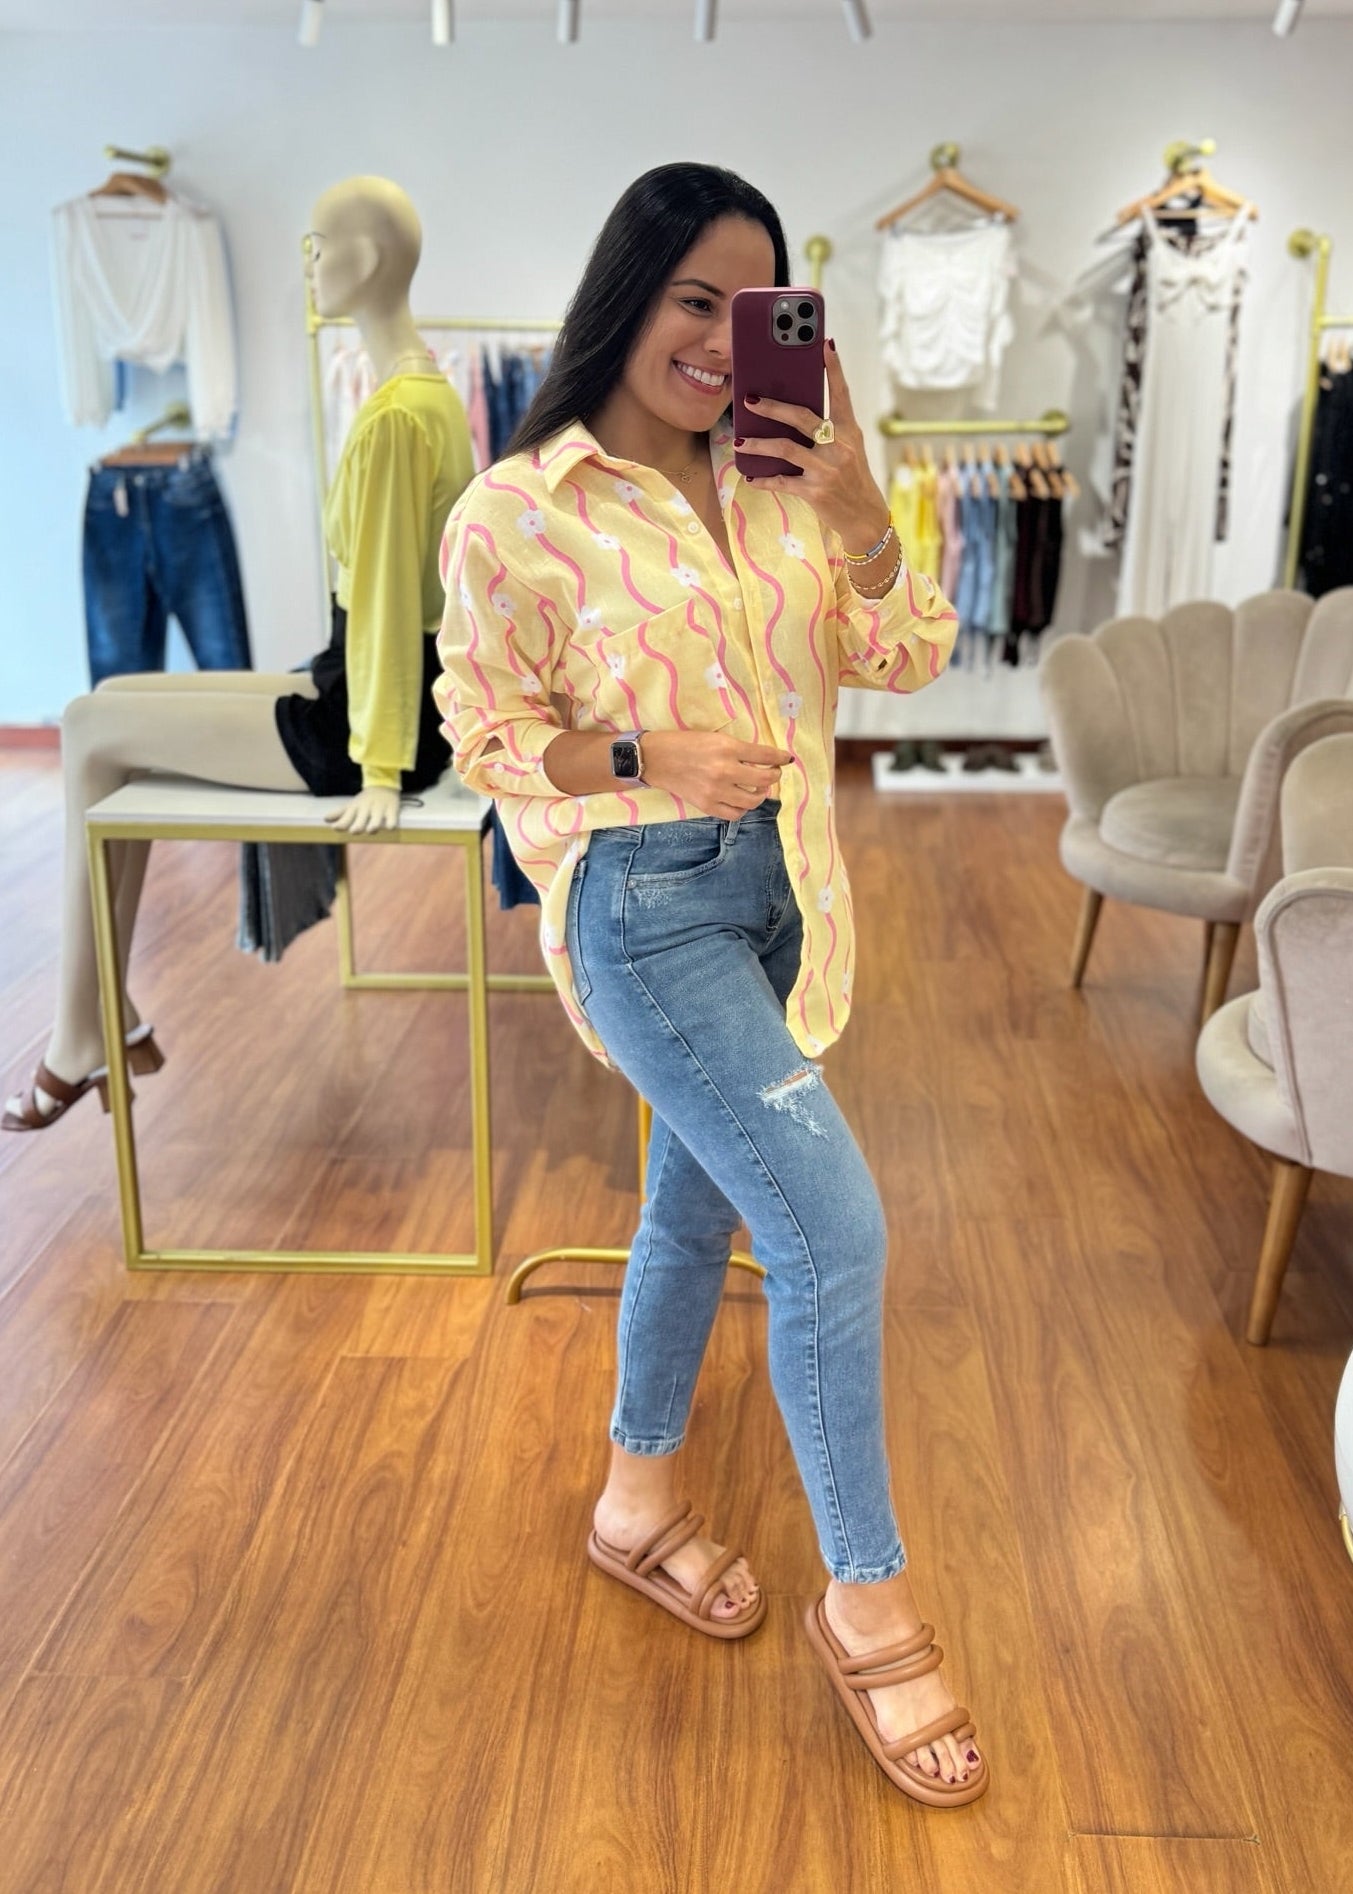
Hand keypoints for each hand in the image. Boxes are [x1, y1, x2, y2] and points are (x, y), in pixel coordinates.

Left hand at [324, 785, 401, 832]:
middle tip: (354, 831)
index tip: (335, 828)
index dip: (341, 823)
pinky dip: (391, 823)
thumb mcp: (352, 805)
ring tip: (371, 830)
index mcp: (356, 809)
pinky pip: (392, 818)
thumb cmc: (365, 800)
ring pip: (376, 819)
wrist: (383, 785)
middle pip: (361, 820)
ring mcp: (379, 810)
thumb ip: (339, 814)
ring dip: (374, 825)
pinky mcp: (392, 810)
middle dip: (357, 826)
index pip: (346, 817)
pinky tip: (390, 827)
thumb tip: (325, 819)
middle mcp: (366, 810)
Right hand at [643, 731, 794, 819]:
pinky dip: (743, 808)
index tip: (787, 760)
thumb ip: (738, 748)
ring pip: (752, 800)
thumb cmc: (685, 743)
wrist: (657, 759)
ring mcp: (716, 791)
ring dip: (761, 794)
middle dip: (773, 776)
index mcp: (727, 748)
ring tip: (758, 788)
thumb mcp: (714, 737)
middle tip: (771, 773)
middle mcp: (724, 770)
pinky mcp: (706, 806)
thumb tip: (763, 759)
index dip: (781, 758)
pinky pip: (735, 814)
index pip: (765, 755)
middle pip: (764, 780)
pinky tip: (741, 800)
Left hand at [737, 340, 890, 550]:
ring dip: (758, 444)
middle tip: (749, 400)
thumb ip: (829, 430)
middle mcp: (839, 447)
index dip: (834, 369)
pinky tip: (750, 476)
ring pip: (785, 449)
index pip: (842, 394)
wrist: (865, 517)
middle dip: (773, 407)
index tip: (824, 344)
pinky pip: (782, 482)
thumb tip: (792, 412)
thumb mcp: (849, 449)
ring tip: (739, 441)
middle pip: (802, 418)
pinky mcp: (815, 492)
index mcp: (849, 431)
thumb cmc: (853, 478)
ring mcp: (826, 469)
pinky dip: (764, 480)